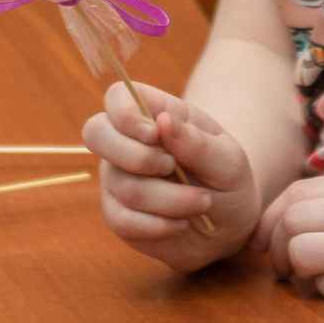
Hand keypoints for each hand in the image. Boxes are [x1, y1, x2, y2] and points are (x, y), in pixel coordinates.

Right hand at [84, 80, 259, 271]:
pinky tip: (181, 223)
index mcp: (156, 114)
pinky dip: (158, 225)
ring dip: (170, 199)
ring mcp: (118, 178)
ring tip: (202, 202)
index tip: (154, 134)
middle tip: (174, 168)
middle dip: (137, 157)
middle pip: (96, 133)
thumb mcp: (228, 160)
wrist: (228, 222)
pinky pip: (121, 220)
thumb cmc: (228, 179)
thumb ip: (197, 142)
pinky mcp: (117, 214)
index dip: (125, 112)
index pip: (118, 97)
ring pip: (123, 185)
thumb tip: (163, 122)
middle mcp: (128, 143)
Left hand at [254, 173, 323, 322]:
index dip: (270, 218)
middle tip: (285, 270)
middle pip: (292, 219)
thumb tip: (276, 222)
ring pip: (299, 251)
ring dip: (297, 274)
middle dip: (276, 249)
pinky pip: (322, 288)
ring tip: (315, 282)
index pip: (299, 190)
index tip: (262, 242)